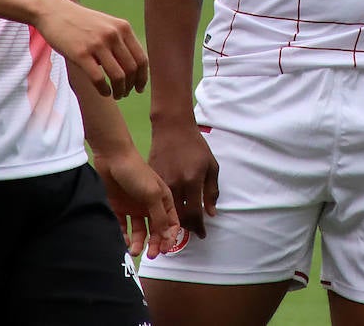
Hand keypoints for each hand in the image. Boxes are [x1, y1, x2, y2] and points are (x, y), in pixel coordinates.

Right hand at [35, 0, 147, 98]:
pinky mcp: (80, 53)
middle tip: (125, 94)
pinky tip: (104, 92)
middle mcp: (113, 35)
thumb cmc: (80, 22)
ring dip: (120, 91)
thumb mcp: (106, 25)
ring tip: (116, 95)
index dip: (143, 77)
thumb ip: (119, 41)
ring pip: (118, 76)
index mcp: (123, 28)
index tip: (139, 88)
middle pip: (132, 69)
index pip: (141, 58)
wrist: (53, 11)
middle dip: (130, 86)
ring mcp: (97, 44)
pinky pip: (98, 78)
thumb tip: (131, 69)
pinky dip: (104, 90)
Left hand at [97, 150, 181, 259]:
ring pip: (139, 231)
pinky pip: (123, 226)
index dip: (171, 237)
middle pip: (156, 229)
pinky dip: (124, 235)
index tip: (165, 249)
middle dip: (155, 243)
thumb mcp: (153, 195)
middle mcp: (150, 205)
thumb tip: (167, 235)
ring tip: (134, 250)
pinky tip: (124, 240)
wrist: (112, 158)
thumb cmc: (137, 173)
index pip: (172, 223)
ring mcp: (134, 207)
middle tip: (151, 255)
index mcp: (163, 199)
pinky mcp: (118, 208)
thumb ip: (160, 216)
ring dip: (139, 242)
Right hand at [148, 121, 219, 238]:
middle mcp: (176, 185)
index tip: (202, 234)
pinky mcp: (151, 180)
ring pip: (165, 212)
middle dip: (186, 228)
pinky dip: (162, 210)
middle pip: (178, 217)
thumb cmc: (195, 146)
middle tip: (192, 232)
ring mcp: (161, 183)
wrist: (172, 129)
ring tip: (181, 227)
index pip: (194, 214)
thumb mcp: (211, 166)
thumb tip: (210, 213)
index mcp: (192, 181)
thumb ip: (212, 191)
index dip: (198, 227)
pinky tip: (167, 213)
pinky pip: (156, 201)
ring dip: (173, 222)